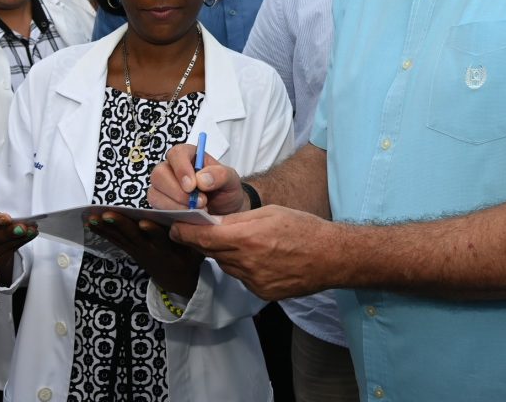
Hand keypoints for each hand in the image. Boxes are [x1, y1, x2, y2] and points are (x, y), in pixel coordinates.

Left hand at [86, 210, 202, 296]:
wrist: (178, 281)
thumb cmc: (189, 256)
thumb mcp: (197, 248)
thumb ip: (193, 233)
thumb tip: (195, 211)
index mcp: (169, 249)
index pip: (161, 239)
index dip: (153, 231)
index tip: (143, 222)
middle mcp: (151, 250)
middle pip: (134, 237)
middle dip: (120, 225)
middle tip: (107, 215)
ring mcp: (139, 251)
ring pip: (121, 238)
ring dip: (106, 227)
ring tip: (92, 217)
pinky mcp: (132, 251)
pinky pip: (116, 241)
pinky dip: (102, 231)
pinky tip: (90, 222)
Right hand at [148, 143, 247, 214]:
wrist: (226, 211)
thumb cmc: (226, 190)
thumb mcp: (231, 179)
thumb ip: (220, 175)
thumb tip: (201, 179)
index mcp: (188, 155)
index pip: (176, 154)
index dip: (181, 169)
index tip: (192, 186)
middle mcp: (172, 169)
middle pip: (159, 174)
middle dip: (177, 192)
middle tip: (199, 202)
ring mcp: (164, 187)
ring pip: (155, 193)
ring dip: (175, 205)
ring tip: (198, 211)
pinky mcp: (161, 204)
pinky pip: (156, 209)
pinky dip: (172, 215)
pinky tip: (188, 218)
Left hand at [169, 205, 337, 300]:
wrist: (331, 257)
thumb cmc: (303, 227)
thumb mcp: (269, 212)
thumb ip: (238, 219)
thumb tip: (213, 222)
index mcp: (247, 237)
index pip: (203, 238)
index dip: (184, 233)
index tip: (174, 227)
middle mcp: (247, 262)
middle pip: (212, 252)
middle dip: (203, 241)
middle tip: (199, 230)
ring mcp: (254, 281)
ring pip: (227, 265)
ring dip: (226, 253)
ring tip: (242, 241)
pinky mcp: (262, 293)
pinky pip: (242, 278)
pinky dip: (243, 266)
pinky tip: (260, 256)